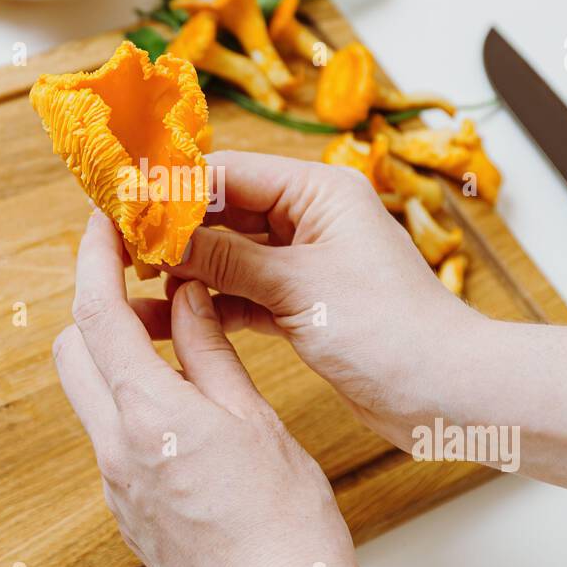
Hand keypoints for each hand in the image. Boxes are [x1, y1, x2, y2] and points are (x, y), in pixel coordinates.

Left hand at [53, 210, 369, 566]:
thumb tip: (185, 296)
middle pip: (73, 351)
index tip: (101, 221)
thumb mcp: (256, 422)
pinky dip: (132, 400)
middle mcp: (115, 451)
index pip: (96, 315)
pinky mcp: (128, 512)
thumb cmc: (287, 530)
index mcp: (149, 417)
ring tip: (173, 336)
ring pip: (90, 395)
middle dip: (95, 304)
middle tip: (139, 276)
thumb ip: (210, 353)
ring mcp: (116, 486)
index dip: (92, 258)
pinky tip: (182, 401)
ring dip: (115, 354)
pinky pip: (112, 435)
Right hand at [139, 150, 481, 446]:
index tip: (125, 205)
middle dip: (175, 231)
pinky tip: (170, 316)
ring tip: (135, 285)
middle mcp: (312, 219)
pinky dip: (211, 303)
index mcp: (320, 192)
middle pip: (226, 212)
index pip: (231, 173)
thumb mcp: (298, 287)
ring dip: (187, 270)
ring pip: (231, 256)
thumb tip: (162, 236)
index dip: (175, 189)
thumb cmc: (390, 331)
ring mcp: (308, 262)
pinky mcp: (304, 304)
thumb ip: (226, 258)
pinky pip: (244, 293)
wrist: (446, 394)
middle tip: (120, 249)